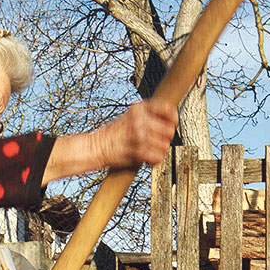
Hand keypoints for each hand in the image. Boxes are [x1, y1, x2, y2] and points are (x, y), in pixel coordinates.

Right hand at [42, 98, 180, 182]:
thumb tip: (170, 123)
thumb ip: (148, 116)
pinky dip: (154, 161)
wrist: (96, 147)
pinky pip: (158, 157)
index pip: (167, 108)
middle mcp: (140, 119)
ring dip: (159, 152)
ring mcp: (138, 134)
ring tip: (149, 151)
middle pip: (169, 130)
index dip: (173, 118)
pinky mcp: (137, 150)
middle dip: (165, 139)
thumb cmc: (114, 134)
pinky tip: (147, 159)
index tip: (171, 124)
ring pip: (165, 146)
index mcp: (139, 108)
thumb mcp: (131, 117)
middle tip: (157, 142)